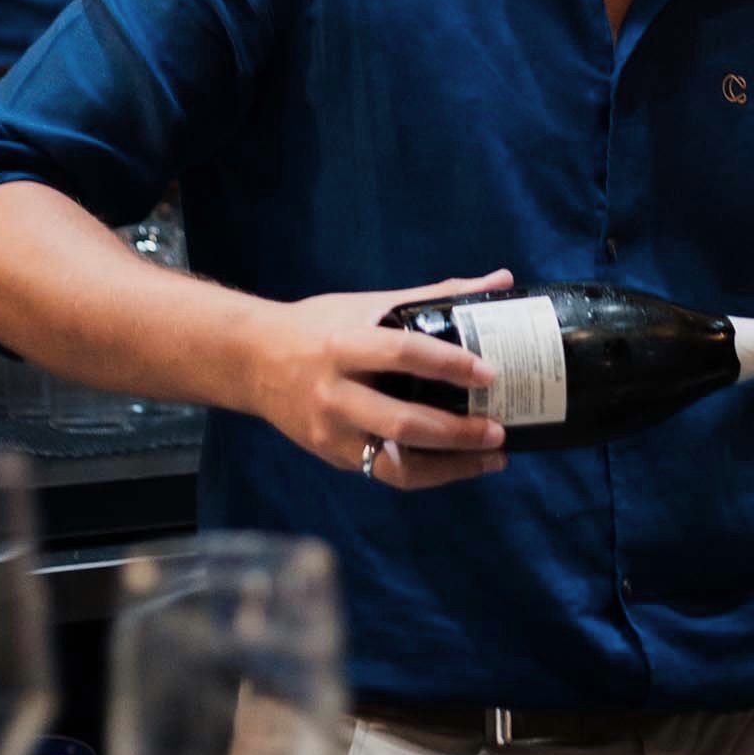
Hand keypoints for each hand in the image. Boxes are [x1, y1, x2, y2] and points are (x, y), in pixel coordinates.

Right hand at [250, 269, 513, 491]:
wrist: (252, 362)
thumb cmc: (319, 326)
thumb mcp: (368, 305)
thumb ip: (433, 296)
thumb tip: (500, 280)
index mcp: (344, 346)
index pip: (402, 354)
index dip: (449, 364)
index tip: (489, 372)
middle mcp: (335, 394)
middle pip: (402, 422)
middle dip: (457, 432)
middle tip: (499, 429)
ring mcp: (333, 433)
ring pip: (397, 463)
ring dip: (451, 466)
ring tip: (492, 456)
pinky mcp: (334, 456)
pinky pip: (387, 474)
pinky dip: (429, 474)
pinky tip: (461, 465)